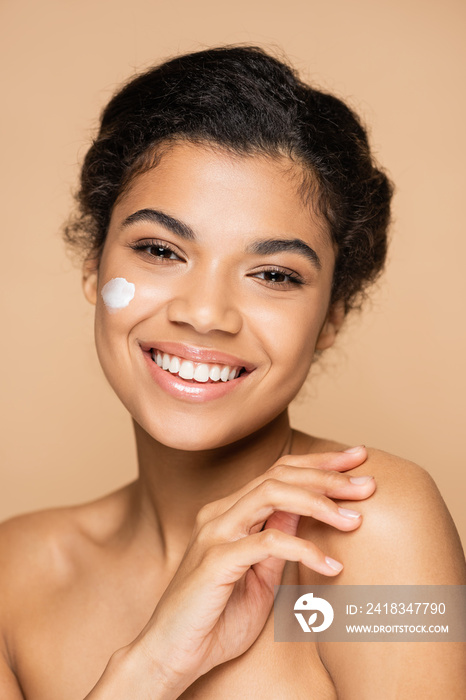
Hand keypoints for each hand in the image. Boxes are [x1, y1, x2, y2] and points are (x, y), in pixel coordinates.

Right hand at [125, 447, 374, 694]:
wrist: (171, 655)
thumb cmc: (216, 618)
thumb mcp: (260, 576)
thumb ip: (279, 540)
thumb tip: (310, 511)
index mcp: (230, 512)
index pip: (278, 472)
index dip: (319, 463)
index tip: (357, 459)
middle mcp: (220, 513)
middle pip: (279, 475)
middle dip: (328, 475)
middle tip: (368, 483)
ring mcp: (215, 534)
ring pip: (272, 495)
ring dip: (319, 502)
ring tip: (354, 519)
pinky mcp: (216, 560)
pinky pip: (268, 543)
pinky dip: (304, 550)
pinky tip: (331, 566)